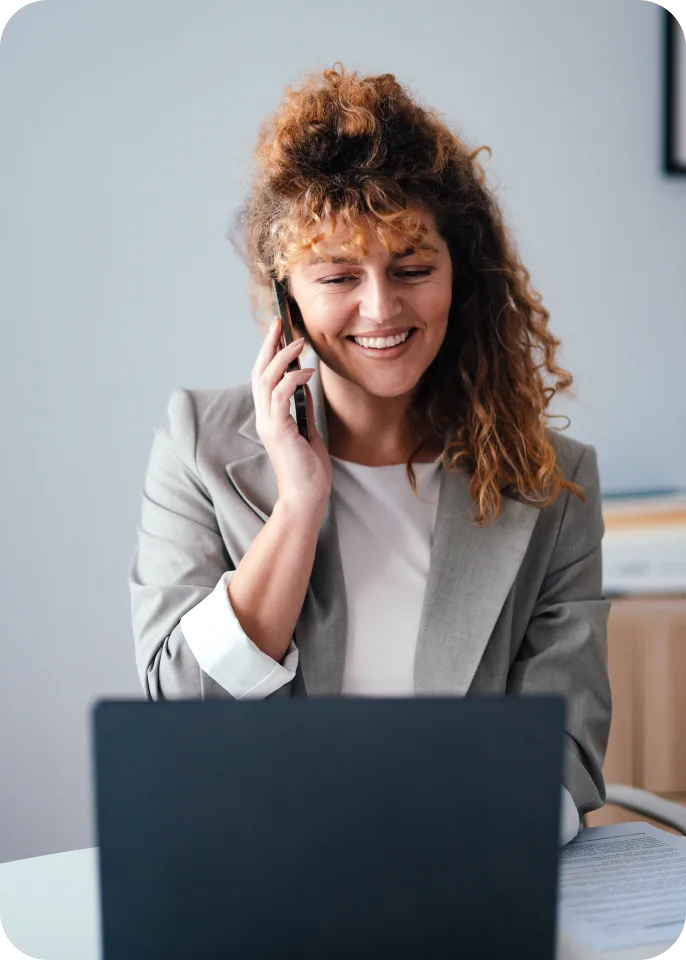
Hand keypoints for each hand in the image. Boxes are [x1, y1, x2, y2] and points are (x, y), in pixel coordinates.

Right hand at [251, 316, 331, 512]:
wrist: (307, 498)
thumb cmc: (309, 470)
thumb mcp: (308, 430)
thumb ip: (301, 406)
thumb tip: (304, 382)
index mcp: (269, 417)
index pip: (263, 377)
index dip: (268, 352)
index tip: (279, 332)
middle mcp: (263, 418)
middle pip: (259, 372)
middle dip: (269, 344)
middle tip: (280, 321)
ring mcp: (268, 424)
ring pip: (266, 379)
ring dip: (282, 357)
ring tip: (299, 342)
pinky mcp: (278, 431)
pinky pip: (280, 395)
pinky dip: (293, 378)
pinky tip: (308, 371)